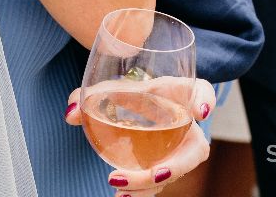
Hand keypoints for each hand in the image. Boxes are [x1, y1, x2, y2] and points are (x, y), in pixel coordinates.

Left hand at [65, 78, 216, 194]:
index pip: (203, 90)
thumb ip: (92, 96)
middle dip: (177, 166)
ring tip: (123, 191)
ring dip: (153, 184)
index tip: (200, 111)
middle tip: (155, 174)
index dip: (204, 99)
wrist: (144, 106)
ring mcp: (182, 148)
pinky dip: (143, 190)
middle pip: (195, 149)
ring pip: (177, 171)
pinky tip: (122, 196)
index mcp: (180, 94)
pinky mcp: (170, 165)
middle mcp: (189, 124)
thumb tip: (71, 115)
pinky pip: (161, 180)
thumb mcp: (116, 88)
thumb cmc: (135, 93)